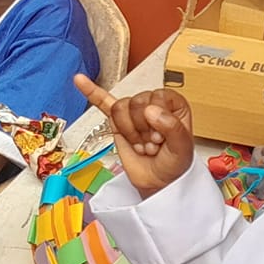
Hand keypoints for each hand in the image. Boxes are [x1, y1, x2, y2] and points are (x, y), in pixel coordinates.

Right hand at [74, 74, 195, 196]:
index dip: (156, 119)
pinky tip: (80, 81)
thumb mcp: (182, 147)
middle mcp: (153, 103)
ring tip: (140, 143)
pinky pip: (103, 103)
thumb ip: (172, 127)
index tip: (161, 137)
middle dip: (142, 130)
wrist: (159, 182)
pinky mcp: (118, 122)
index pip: (157, 97)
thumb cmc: (175, 164)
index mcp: (173, 104)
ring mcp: (133, 112)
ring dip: (129, 132)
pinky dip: (91, 92)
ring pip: (120, 109)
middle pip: (136, 102)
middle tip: (151, 144)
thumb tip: (150, 110)